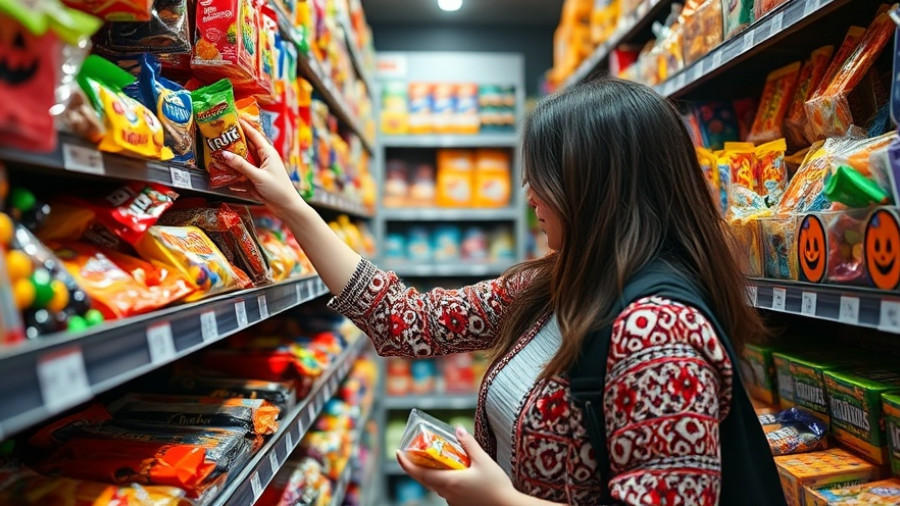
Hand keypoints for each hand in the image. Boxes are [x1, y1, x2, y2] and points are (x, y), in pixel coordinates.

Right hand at [221, 118, 306, 213]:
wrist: (287, 208)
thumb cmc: (278, 190)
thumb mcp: (258, 176)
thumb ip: (241, 166)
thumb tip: (224, 154)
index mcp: (268, 153)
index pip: (253, 134)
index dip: (243, 125)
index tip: (232, 117)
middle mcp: (263, 158)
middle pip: (245, 146)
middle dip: (232, 142)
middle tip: (218, 136)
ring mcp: (259, 169)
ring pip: (242, 161)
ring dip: (231, 159)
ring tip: (215, 154)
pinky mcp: (256, 180)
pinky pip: (242, 174)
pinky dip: (233, 175)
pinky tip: (223, 175)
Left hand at [396, 426, 521, 505]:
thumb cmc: (496, 486)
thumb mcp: (483, 460)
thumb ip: (469, 443)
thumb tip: (458, 428)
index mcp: (449, 481)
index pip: (419, 473)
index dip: (406, 463)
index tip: (398, 453)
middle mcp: (447, 493)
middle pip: (424, 479)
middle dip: (416, 466)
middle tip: (412, 453)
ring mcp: (452, 501)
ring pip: (435, 486)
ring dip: (431, 473)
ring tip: (436, 460)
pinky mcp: (459, 505)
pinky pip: (446, 491)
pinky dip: (444, 481)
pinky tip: (455, 473)